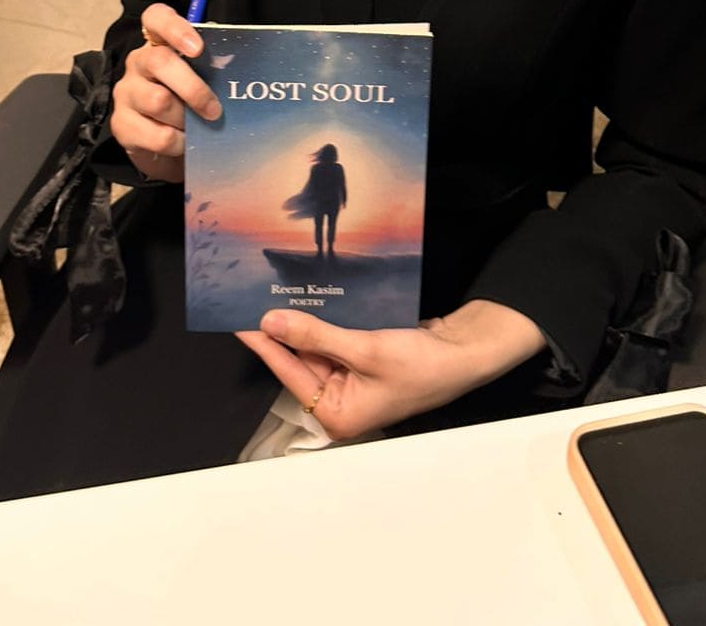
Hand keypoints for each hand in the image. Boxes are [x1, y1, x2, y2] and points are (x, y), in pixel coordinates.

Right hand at [109, 3, 218, 183]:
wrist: (162, 143)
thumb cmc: (186, 101)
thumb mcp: (199, 79)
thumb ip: (211, 67)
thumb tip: (239, 68)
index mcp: (158, 42)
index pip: (156, 18)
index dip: (176, 28)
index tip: (198, 48)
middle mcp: (138, 62)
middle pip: (160, 61)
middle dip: (193, 88)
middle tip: (215, 110)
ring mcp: (126, 92)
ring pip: (159, 101)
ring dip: (186, 119)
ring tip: (198, 128)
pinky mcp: (121, 124)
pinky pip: (157, 135)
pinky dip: (179, 143)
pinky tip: (184, 142)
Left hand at [235, 300, 545, 440]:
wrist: (467, 352)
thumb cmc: (423, 365)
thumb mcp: (366, 350)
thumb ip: (316, 336)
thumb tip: (272, 322)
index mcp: (338, 415)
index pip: (290, 373)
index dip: (264, 343)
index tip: (239, 320)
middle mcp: (341, 401)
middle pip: (301, 359)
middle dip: (282, 328)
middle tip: (254, 296)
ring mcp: (353, 379)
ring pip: (317, 344)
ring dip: (303, 319)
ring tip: (275, 290)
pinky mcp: (365, 358)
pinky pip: (336, 336)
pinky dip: (325, 317)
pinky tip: (312, 294)